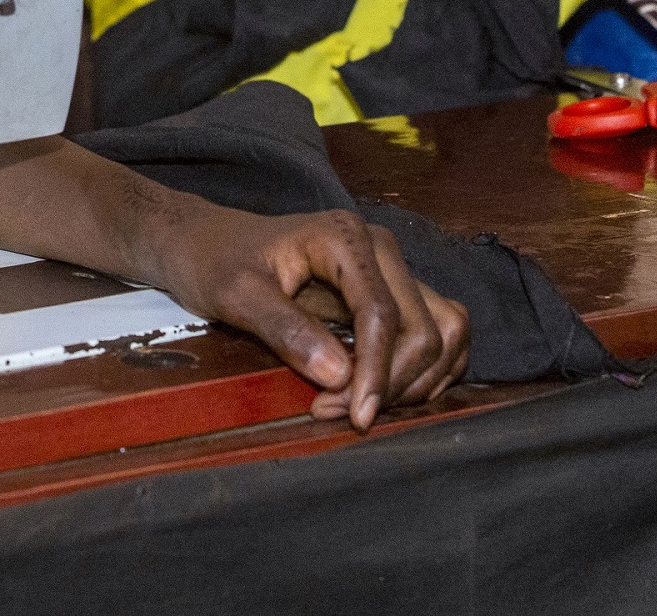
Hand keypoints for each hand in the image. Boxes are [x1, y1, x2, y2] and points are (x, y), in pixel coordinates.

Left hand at [144, 205, 470, 429]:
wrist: (212, 244)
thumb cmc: (218, 262)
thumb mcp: (235, 293)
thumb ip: (285, 330)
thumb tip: (340, 375)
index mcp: (345, 238)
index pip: (383, 314)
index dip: (376, 372)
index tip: (356, 417)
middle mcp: (380, 249)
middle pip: (424, 328)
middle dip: (393, 383)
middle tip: (343, 415)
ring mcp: (392, 271)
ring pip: (445, 332)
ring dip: (418, 380)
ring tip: (363, 406)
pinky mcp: (396, 293)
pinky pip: (439, 335)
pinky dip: (425, 373)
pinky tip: (383, 394)